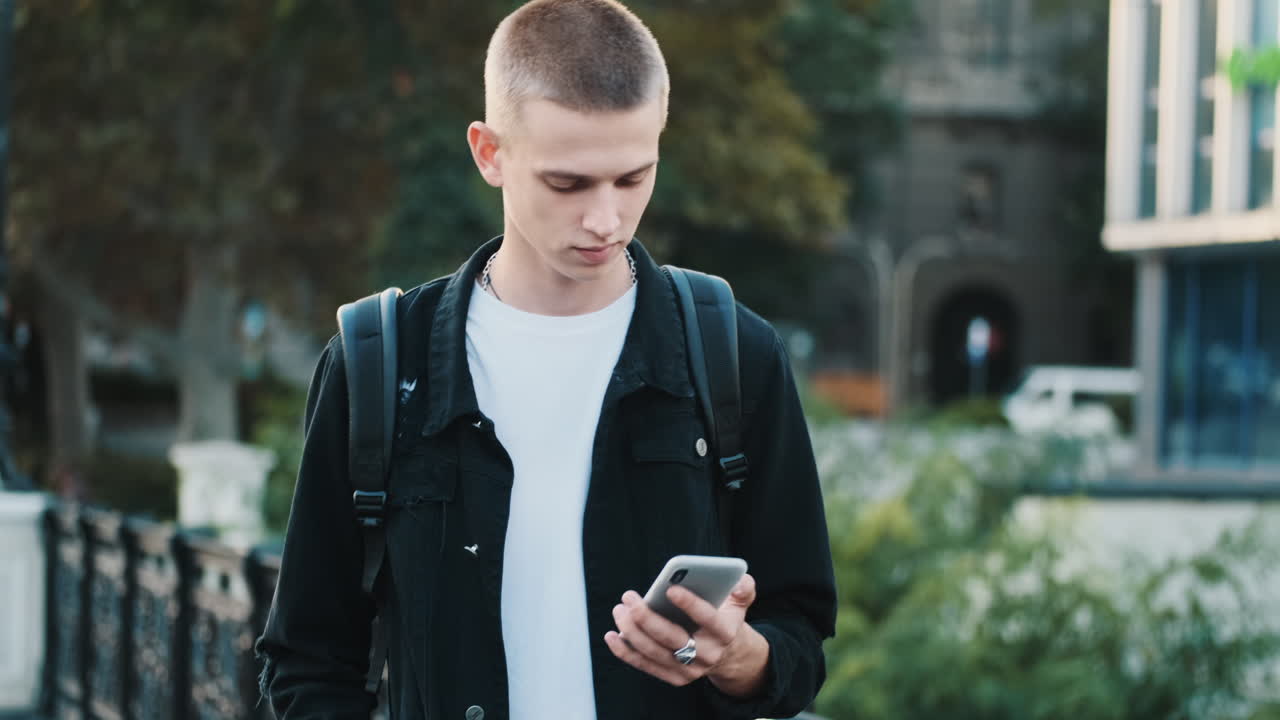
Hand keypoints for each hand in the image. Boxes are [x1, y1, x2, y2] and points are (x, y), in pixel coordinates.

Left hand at [603, 574, 768, 696]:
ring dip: (632, 631)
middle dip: (647, 617)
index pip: (708, 619)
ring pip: (655, 652)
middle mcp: (708, 655)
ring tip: (619, 610)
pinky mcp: (675, 678)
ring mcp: (690, 670)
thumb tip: (739, 581)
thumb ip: (743, 589)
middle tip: (629, 597)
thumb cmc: (725, 618)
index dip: (690, 604)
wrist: (727, 654)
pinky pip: (645, 665)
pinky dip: (626, 652)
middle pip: (673, 638)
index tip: (671, 589)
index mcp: (725, 633)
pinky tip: (612, 635)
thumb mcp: (740, 603)